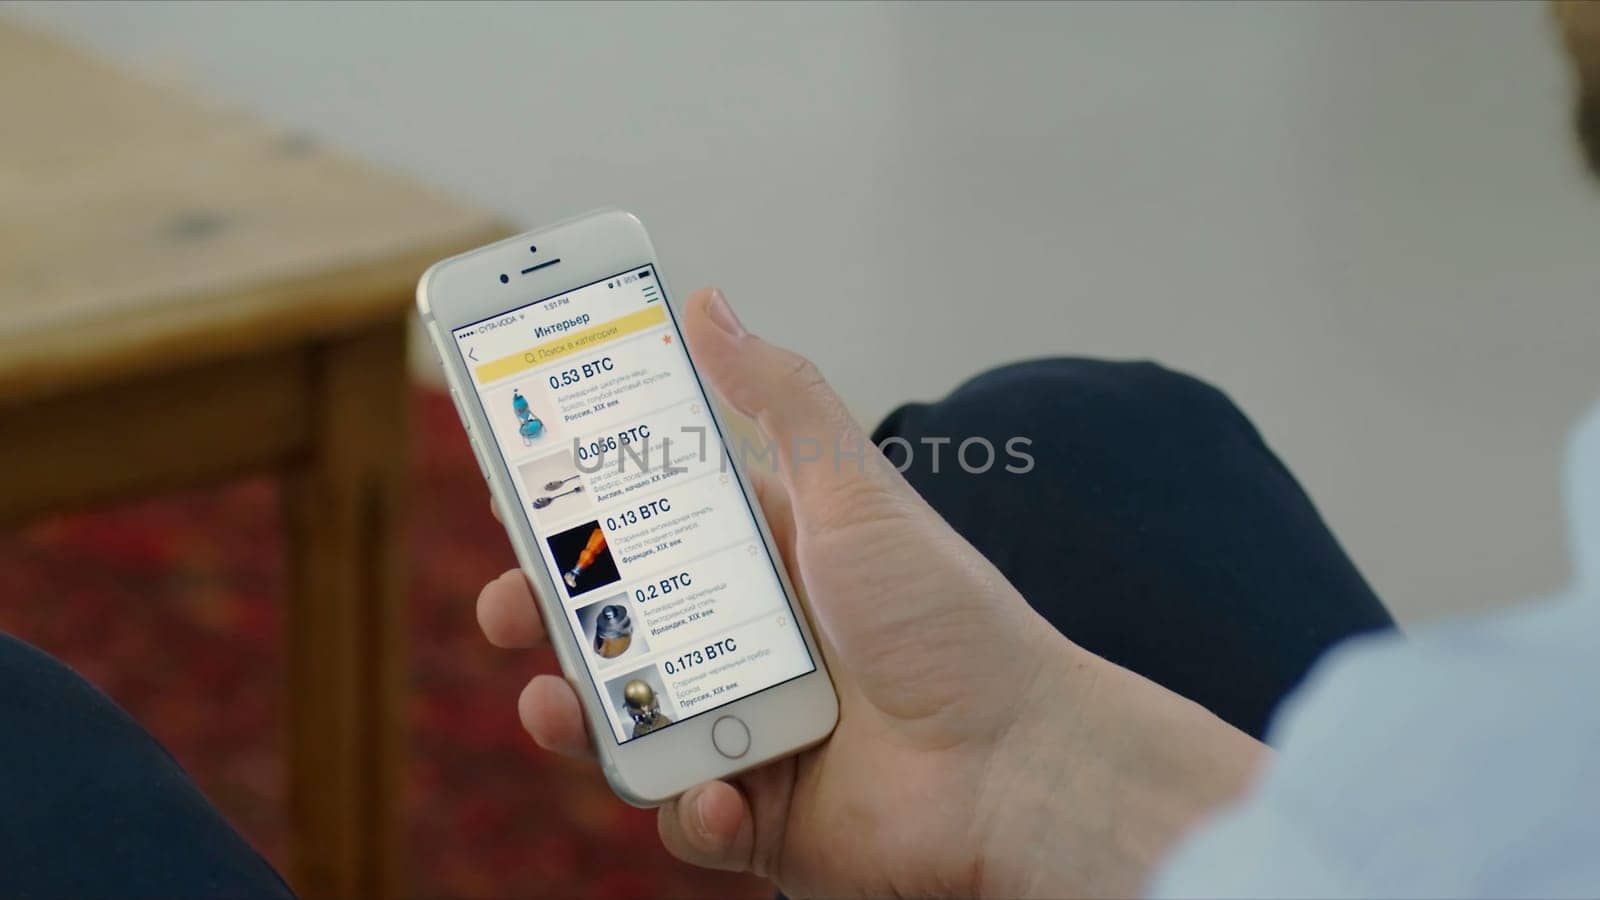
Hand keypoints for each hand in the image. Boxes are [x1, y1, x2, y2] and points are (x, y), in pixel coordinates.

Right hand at [478, 288, 1266, 896]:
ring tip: (554, 700)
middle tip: (509, 602)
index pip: (642, 530)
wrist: (1019, 757)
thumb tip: (708, 302)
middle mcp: (741, 648)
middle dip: (547, 617)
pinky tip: (714, 791)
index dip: (575, 517)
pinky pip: (691, 816)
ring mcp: (744, 734)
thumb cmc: (945, 616)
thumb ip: (778, 399)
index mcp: (759, 567)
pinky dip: (689, 809)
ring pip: (627, 727)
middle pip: (613, 630)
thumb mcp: (853, 490)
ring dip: (578, 718)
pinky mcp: (760, 816)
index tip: (516, 492)